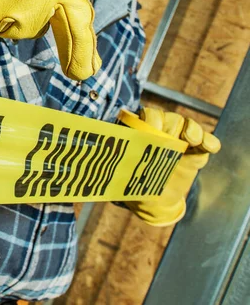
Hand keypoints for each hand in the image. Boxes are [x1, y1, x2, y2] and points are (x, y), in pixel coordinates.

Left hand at [125, 107, 220, 225]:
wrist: (156, 200)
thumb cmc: (136, 183)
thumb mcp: (127, 174)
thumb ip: (122, 164)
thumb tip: (106, 163)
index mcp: (141, 132)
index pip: (145, 116)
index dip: (149, 119)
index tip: (152, 128)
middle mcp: (161, 131)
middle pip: (168, 117)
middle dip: (170, 123)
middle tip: (171, 136)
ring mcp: (180, 139)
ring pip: (188, 124)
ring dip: (192, 129)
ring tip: (192, 140)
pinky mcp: (197, 150)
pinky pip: (207, 140)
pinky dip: (209, 141)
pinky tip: (209, 148)